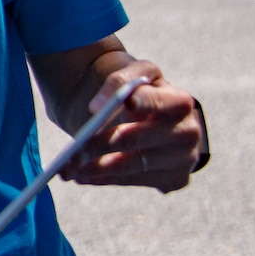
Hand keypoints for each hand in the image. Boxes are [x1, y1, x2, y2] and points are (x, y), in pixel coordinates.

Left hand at [59, 59, 204, 192]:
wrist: (157, 117)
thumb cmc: (141, 92)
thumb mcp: (135, 74)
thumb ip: (121, 80)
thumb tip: (97, 107)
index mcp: (180, 102)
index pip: (157, 102)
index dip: (141, 102)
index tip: (117, 103)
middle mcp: (187, 133)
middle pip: (133, 139)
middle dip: (97, 146)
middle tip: (70, 153)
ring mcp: (183, 159)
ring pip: (130, 166)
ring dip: (94, 169)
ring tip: (67, 169)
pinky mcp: (173, 179)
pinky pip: (132, 181)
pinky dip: (103, 179)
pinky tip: (82, 176)